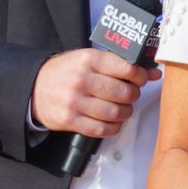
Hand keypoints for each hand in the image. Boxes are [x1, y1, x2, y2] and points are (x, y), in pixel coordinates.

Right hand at [30, 49, 159, 135]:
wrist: (34, 87)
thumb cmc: (67, 71)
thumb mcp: (89, 59)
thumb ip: (119, 64)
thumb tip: (153, 73)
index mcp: (88, 59)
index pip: (126, 68)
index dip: (140, 76)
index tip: (141, 79)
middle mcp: (81, 79)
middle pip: (123, 93)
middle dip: (133, 95)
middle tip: (130, 94)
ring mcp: (74, 101)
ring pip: (115, 112)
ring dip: (125, 113)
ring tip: (122, 108)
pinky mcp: (70, 120)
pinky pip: (101, 129)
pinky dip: (113, 127)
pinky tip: (112, 121)